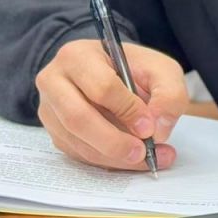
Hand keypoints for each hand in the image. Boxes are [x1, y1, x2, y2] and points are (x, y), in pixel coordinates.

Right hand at [35, 38, 186, 170]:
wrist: (110, 71)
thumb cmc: (134, 68)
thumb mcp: (161, 69)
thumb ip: (169, 94)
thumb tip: (158, 129)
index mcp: (78, 56)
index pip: (101, 87)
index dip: (127, 111)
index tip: (150, 127)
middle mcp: (54, 81)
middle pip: (78, 119)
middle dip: (114, 142)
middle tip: (143, 153)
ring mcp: (49, 108)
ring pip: (76, 141)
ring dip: (113, 157)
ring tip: (147, 160)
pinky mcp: (54, 131)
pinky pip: (77, 153)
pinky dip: (106, 161)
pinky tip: (131, 160)